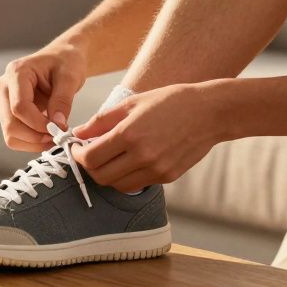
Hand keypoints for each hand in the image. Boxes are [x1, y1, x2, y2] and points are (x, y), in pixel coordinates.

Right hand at [0, 43, 87, 151]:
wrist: (63, 57)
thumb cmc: (66, 61)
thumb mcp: (70, 77)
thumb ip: (62, 100)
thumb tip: (57, 125)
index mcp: (17, 73)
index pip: (20, 108)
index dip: (39, 124)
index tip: (60, 129)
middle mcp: (4, 86)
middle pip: (10, 124)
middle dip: (35, 136)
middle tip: (58, 137)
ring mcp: (4, 99)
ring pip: (10, 134)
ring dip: (33, 142)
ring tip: (54, 136)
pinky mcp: (8, 111)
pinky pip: (15, 135)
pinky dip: (31, 141)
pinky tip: (47, 134)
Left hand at [73, 82, 230, 191]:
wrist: (209, 112)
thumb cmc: (170, 101)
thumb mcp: (131, 103)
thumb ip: (101, 121)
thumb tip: (79, 134)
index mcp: (129, 134)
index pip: (90, 157)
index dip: (77, 155)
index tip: (77, 148)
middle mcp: (142, 156)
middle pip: (101, 176)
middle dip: (89, 167)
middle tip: (89, 154)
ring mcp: (156, 169)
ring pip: (118, 185)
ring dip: (107, 175)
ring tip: (109, 158)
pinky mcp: (167, 177)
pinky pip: (137, 184)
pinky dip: (127, 177)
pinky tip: (129, 161)